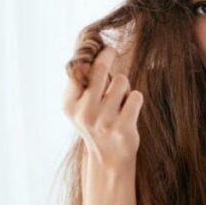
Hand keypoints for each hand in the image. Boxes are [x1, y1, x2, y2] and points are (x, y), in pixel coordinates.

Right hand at [63, 46, 143, 169]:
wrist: (109, 158)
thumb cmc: (96, 122)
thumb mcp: (80, 105)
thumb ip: (82, 81)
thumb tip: (90, 48)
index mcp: (69, 104)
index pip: (79, 68)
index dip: (93, 53)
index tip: (102, 47)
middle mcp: (84, 112)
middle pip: (100, 68)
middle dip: (108, 55)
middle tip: (112, 51)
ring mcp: (103, 121)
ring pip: (121, 80)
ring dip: (124, 86)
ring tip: (120, 100)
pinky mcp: (122, 128)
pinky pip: (136, 96)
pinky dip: (135, 99)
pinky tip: (128, 110)